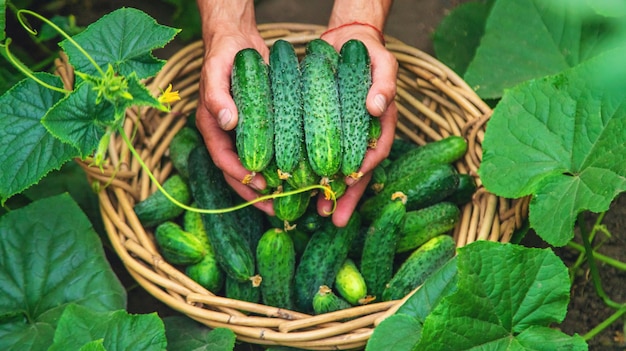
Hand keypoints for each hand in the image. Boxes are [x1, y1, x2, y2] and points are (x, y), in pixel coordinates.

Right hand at [195, 22, 274, 214]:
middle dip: (254, 193)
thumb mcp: (216, 72)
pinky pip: (267, 151)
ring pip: (253, 165)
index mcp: (211, 126)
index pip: (223, 159)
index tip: (259, 188)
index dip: (239, 177)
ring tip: (287, 201)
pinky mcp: (259, 127)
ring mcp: (242, 133)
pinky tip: (296, 174)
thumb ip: (217, 96)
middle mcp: (226, 134)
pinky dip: (278, 165)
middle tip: (276, 208)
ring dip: (267, 185)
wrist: (237, 40)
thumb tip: (227, 123)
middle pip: (237, 172)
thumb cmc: (223, 54)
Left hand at [316, 24, 398, 226]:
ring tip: (318, 214)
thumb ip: (384, 83)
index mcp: (381, 126)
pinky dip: (313, 173)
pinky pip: (320, 157)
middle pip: (358, 171)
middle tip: (335, 219)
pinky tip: (300, 188)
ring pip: (338, 170)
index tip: (351, 181)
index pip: (377, 152)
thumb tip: (377, 107)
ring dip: (331, 194)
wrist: (348, 44)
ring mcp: (345, 138)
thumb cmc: (370, 53)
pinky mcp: (325, 133)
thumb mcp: (382, 63)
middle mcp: (364, 137)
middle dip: (347, 196)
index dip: (365, 169)